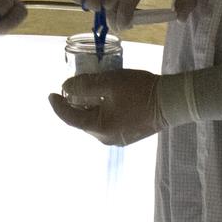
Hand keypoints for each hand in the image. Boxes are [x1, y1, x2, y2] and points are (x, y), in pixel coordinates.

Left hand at [48, 69, 164, 145]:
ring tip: (89, 88)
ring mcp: (118, 138)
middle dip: (75, 104)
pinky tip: (106, 97)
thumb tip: (66, 88)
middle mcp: (107, 138)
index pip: (70, 118)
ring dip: (89, 106)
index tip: (51, 94)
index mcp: (100, 128)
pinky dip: (101, 110)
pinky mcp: (128, 134)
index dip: (58, 105)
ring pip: (95, 121)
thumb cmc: (139, 91)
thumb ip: (84, 86)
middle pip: (82, 120)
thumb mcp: (109, 82)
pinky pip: (107, 122)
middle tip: (72, 86)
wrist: (171, 101)